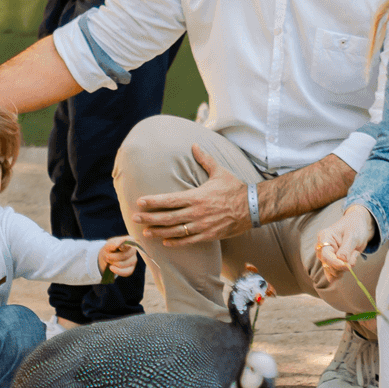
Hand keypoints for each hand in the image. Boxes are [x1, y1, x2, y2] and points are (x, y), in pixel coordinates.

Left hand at [99, 235, 139, 277]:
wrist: (108, 256)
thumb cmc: (110, 248)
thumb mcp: (108, 244)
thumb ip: (113, 243)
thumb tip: (118, 245)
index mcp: (130, 241)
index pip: (131, 242)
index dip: (125, 245)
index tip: (119, 247)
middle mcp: (134, 250)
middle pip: (125, 255)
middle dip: (113, 257)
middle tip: (107, 256)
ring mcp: (134, 260)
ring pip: (123, 264)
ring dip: (113, 263)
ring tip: (109, 260)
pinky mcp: (131, 268)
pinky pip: (125, 272)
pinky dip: (116, 271)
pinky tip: (111, 267)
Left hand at [132, 145, 250, 246]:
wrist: (252, 207)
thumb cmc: (235, 188)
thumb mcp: (219, 171)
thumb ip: (204, 159)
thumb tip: (194, 145)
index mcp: (196, 196)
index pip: (169, 200)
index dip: (153, 202)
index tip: (140, 202)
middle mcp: (196, 212)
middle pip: (168, 217)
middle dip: (149, 218)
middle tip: (135, 218)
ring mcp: (202, 225)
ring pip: (175, 231)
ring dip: (159, 232)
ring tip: (146, 233)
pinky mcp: (209, 235)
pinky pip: (189, 241)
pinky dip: (176, 242)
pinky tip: (165, 242)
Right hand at [314, 204, 375, 279]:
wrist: (358, 226)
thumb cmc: (354, 227)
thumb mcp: (352, 236)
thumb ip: (346, 250)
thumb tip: (341, 263)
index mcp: (324, 237)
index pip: (325, 255)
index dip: (335, 263)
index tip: (346, 266)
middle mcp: (322, 248)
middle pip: (328, 265)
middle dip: (343, 265)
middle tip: (354, 253)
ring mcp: (327, 256)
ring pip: (332, 271)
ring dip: (346, 267)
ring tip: (353, 253)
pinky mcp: (332, 262)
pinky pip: (334, 274)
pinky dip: (343, 271)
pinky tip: (350, 261)